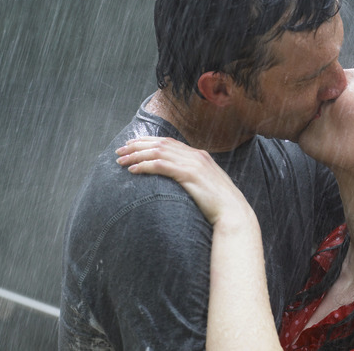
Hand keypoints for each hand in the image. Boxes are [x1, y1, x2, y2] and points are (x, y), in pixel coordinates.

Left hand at [116, 137, 251, 226]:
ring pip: (158, 152)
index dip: (147, 141)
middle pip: (160, 143)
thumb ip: (193, 177)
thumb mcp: (206, 185)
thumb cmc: (220, 204)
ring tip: (121, 161)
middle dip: (137, 146)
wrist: (234, 212)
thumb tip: (179, 180)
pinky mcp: (190, 175)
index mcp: (199, 155)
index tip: (131, 145)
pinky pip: (162, 166)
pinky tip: (133, 170)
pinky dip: (145, 166)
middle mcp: (196, 155)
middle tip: (119, 151)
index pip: (168, 142)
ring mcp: (194, 164)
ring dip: (137, 155)